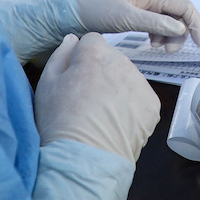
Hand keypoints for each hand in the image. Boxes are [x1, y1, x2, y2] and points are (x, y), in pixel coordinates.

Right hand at [34, 33, 159, 163]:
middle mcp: (122, 62)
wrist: (84, 160)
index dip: (82, 58)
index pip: (92, 41)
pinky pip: (140, 97)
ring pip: (127, 77)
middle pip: (112, 57)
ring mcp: (140, 83)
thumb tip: (73, 39)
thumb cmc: (60, 122)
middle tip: (87, 99)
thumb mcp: (47, 84)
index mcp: (95, 53)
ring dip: (118, 87)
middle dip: (101, 71)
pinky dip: (131, 106)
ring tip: (101, 113)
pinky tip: (116, 121)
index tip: (76, 77)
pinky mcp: (152, 104)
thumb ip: (60, 55)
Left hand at [74, 0, 199, 51]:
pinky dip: (159, 35)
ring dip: (170, 36)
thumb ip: (154, 23)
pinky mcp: (136, 12)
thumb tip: (180, 29)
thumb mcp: (126, 18)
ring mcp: (144, 3)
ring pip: (169, 20)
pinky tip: (151, 43)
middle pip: (179, 14)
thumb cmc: (97, 10)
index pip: (185, 6)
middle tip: (169, 52)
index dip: (196, 25)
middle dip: (181, 33)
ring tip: (158, 48)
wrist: (73, 11)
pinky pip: (157, 23)